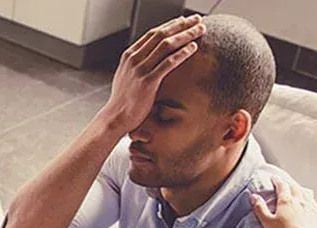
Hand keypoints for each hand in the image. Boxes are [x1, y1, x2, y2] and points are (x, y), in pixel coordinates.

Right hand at [100, 15, 203, 134]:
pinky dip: (182, 53)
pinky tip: (193, 47)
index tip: (184, 21)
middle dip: (181, 25)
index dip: (170, 25)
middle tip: (197, 19)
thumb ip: (137, 63)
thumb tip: (151, 54)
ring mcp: (140, 70)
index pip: (152, 33)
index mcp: (129, 56)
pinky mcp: (147, 82)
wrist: (115, 118)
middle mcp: (133, 60)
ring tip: (201, 29)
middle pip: (161, 35)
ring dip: (186, 35)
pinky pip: (168, 63)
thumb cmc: (123, 99)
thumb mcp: (126, 75)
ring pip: (166, 45)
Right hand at [252, 176, 316, 227]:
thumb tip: (253, 196)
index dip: (276, 181)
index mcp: (287, 201)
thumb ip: (259, 208)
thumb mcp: (267, 222)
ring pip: (305, 192)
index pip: (282, 186)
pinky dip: (308, 198)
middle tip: (283, 182)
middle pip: (294, 186)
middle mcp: (300, 200)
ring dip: (299, 188)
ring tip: (296, 189)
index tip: (273, 178)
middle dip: (288, 183)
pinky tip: (308, 202)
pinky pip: (313, 201)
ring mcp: (311, 206)